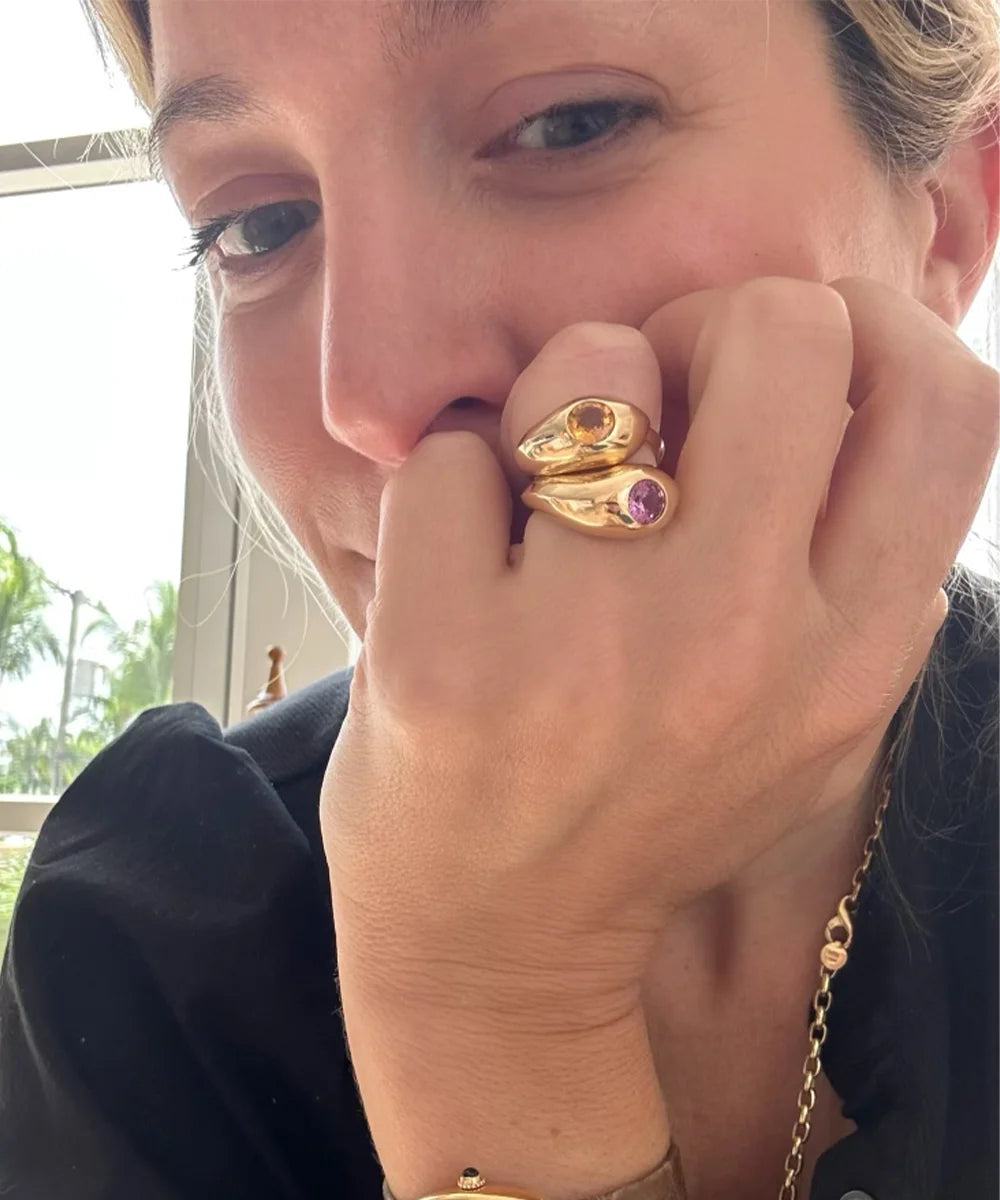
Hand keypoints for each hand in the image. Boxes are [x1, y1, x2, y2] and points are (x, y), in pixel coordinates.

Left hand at [321, 275, 996, 1031]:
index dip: (877, 326)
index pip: (948, 403)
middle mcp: (740, 643)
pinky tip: (457, 568)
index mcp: (851, 657)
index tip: (800, 349)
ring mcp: (588, 647)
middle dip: (699, 331)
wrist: (495, 948)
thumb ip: (854, 567)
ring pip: (593, 362)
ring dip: (556, 404)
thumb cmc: (648, 808)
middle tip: (647, 404)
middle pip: (777, 331)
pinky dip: (450, 485)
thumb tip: (846, 368)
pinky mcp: (442, 655)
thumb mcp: (805, 720)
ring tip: (539, 499)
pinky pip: (452, 453)